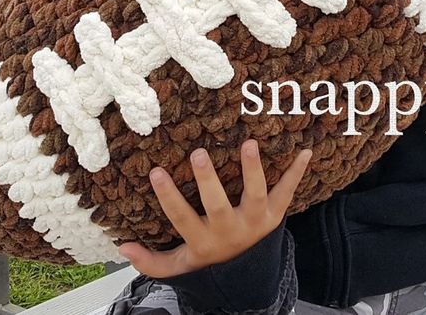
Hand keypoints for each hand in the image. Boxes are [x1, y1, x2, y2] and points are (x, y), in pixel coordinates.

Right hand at [117, 139, 311, 277]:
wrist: (249, 281)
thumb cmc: (210, 264)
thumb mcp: (180, 267)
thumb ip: (150, 261)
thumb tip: (120, 247)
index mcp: (203, 242)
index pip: (182, 218)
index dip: (169, 197)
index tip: (156, 171)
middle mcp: (230, 231)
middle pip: (218, 205)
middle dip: (208, 181)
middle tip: (199, 154)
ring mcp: (256, 222)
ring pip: (256, 195)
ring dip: (253, 170)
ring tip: (249, 144)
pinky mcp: (276, 215)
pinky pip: (287, 193)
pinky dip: (296, 173)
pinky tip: (305, 152)